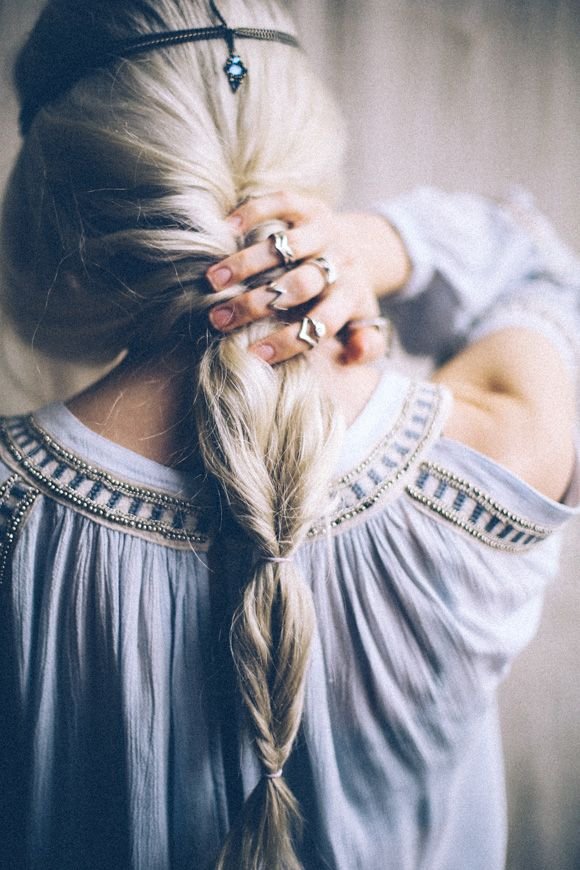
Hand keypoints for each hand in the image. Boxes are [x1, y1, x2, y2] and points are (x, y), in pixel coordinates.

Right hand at [206, 192, 409, 363]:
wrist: (356, 249)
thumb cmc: (345, 298)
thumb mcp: (362, 324)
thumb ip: (367, 345)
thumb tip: (354, 354)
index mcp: (352, 295)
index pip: (322, 322)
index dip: (289, 340)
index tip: (253, 355)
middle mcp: (340, 262)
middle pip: (301, 284)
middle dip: (258, 303)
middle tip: (219, 319)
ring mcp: (324, 231)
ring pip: (286, 245)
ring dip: (247, 263)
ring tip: (213, 281)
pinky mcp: (309, 205)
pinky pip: (281, 202)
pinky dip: (253, 212)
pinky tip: (224, 229)